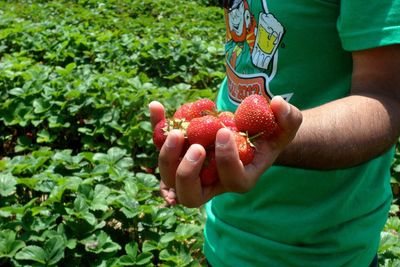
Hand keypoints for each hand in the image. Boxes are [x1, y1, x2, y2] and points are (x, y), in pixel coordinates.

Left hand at [149, 96, 301, 206]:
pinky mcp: (179, 153)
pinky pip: (161, 145)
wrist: (249, 132)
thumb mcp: (285, 126)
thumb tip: (277, 103)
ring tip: (175, 131)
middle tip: (195, 146)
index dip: (227, 160)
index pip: (232, 180)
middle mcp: (212, 182)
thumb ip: (288, 118)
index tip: (225, 132)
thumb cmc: (268, 135)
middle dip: (188, 173)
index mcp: (240, 178)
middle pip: (190, 195)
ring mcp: (193, 170)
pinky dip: (156, 128)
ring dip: (167, 155)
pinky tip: (156, 106)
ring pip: (169, 178)